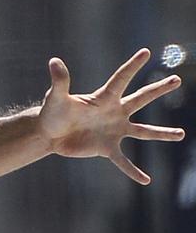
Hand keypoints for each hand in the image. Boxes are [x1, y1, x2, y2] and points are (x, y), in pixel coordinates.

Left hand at [37, 48, 183, 184]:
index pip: (121, 79)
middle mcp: (114, 112)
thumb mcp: (56, 97)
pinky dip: (133, 171)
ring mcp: (114, 130)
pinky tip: (146, 180)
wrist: (50, 134)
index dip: (132, 66)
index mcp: (104, 97)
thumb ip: (60, 81)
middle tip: (177, 80)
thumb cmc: (53, 112)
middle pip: (141, 99)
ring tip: (181, 134)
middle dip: (159, 89)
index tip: (146, 52)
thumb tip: (54, 61)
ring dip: (162, 134)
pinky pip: (123, 161)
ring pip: (143, 131)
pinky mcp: (107, 148)